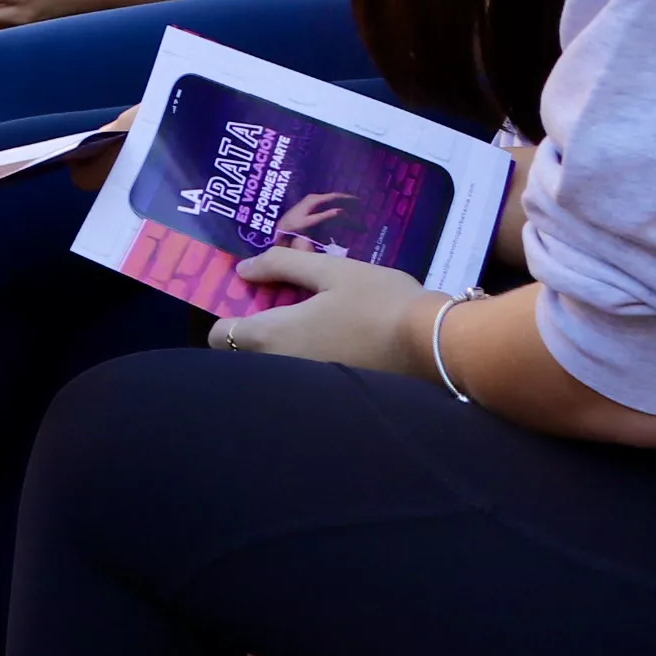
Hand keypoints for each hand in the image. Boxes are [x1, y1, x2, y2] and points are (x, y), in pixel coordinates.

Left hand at [207, 249, 437, 368]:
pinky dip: (310, 348)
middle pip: (248, 346)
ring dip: (287, 332)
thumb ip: (283, 266)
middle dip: (259, 319)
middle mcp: (280, 366)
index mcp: (272, 335)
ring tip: (318, 302)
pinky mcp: (333, 390)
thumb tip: (245, 269)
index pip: (220, 335)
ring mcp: (306, 383)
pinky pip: (304, 367)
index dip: (228, 312)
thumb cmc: (379, 302)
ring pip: (278, 357)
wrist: (435, 346)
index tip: (250, 293)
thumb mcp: (332, 271)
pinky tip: (338, 325)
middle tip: (288, 291)